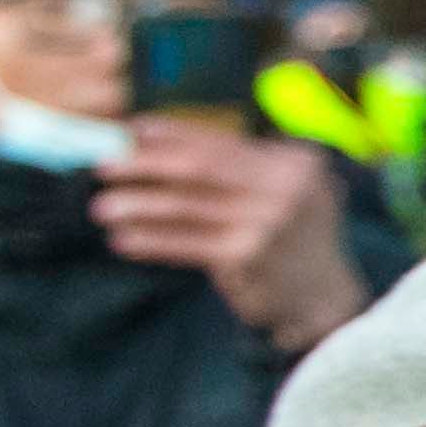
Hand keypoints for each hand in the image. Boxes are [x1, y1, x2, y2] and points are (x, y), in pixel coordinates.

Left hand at [95, 122, 366, 351]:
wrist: (322, 297)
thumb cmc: (291, 237)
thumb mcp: (283, 191)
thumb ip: (243, 168)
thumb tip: (161, 145)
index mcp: (294, 161)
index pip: (221, 143)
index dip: (172, 134)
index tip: (131, 130)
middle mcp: (286, 187)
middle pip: (199, 168)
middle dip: (145, 165)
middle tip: (104, 166)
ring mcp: (268, 223)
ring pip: (185, 206)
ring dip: (138, 205)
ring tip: (103, 208)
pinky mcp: (247, 257)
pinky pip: (184, 244)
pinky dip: (150, 241)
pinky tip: (123, 240)